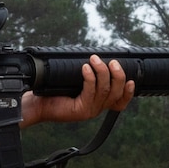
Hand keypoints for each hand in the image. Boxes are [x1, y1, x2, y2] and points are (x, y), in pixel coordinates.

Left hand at [20, 55, 134, 127]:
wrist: (37, 105)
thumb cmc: (54, 91)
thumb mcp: (75, 82)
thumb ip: (88, 75)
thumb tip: (96, 57)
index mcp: (98, 103)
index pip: (120, 102)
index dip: (128, 92)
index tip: (131, 79)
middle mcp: (96, 108)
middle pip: (116, 93)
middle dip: (118, 75)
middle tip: (112, 62)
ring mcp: (89, 110)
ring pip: (105, 90)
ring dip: (102, 72)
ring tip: (94, 59)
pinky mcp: (80, 110)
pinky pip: (90, 92)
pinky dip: (90, 78)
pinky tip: (85, 68)